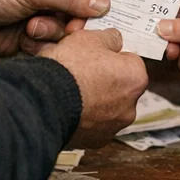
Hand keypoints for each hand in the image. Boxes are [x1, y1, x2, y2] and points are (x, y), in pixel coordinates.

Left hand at [0, 0, 110, 58]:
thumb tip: (104, 3)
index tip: (99, 12)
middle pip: (80, 8)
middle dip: (73, 20)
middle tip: (70, 29)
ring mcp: (40, 13)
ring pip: (66, 28)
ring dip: (52, 31)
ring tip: (31, 29)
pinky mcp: (30, 35)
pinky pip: (50, 43)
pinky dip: (41, 44)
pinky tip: (24, 40)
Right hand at [38, 28, 148, 147]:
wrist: (43, 101)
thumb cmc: (69, 68)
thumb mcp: (90, 38)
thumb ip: (110, 38)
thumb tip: (115, 40)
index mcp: (136, 78)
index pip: (130, 62)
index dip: (111, 57)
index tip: (96, 57)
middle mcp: (131, 106)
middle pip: (120, 87)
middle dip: (105, 80)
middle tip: (82, 73)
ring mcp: (113, 126)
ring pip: (107, 108)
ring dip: (95, 101)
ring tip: (72, 91)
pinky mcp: (95, 141)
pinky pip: (93, 125)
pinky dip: (84, 118)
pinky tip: (69, 107)